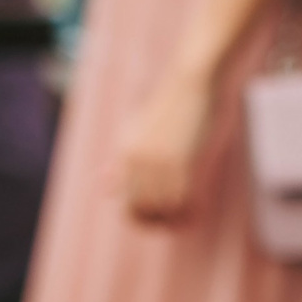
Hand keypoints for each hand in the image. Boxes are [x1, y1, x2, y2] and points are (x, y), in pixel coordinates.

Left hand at [119, 60, 217, 222]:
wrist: (197, 78)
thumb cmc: (173, 104)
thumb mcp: (140, 131)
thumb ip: (122, 162)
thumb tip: (102, 182)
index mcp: (126, 153)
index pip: (128, 207)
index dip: (145, 219)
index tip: (162, 219)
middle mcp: (138, 160)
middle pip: (144, 212)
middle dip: (161, 223)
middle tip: (178, 222)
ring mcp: (160, 162)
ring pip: (166, 210)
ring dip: (179, 219)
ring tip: (191, 215)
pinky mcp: (183, 161)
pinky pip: (185, 201)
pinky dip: (192, 212)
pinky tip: (200, 208)